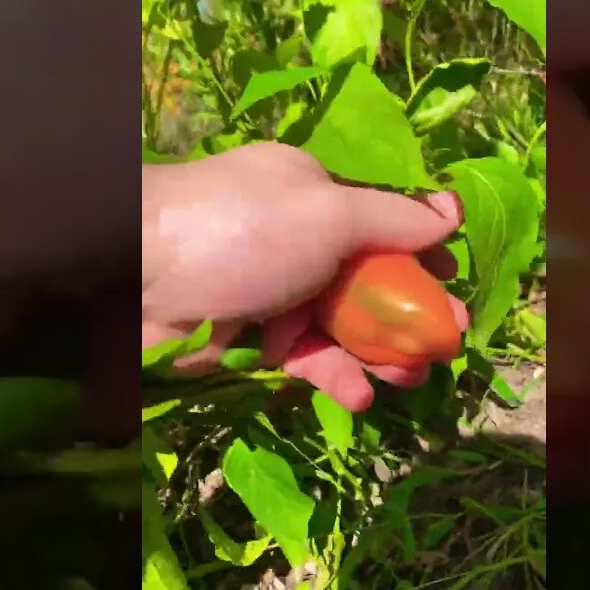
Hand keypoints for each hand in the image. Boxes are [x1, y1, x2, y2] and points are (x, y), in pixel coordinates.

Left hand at [142, 142, 468, 410]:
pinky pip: (305, 358)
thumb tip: (450, 212)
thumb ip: (393, 219)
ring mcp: (275, 292)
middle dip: (411, 312)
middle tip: (447, 342)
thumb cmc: (243, 231)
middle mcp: (297, 239)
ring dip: (381, 352)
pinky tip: (363, 395)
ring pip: (342, 325)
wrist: (135, 278)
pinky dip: (335, 376)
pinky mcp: (252, 340)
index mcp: (314, 194)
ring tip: (414, 377)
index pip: (383, 223)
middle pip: (369, 280)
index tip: (454, 284)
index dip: (423, 255)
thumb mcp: (329, 213)